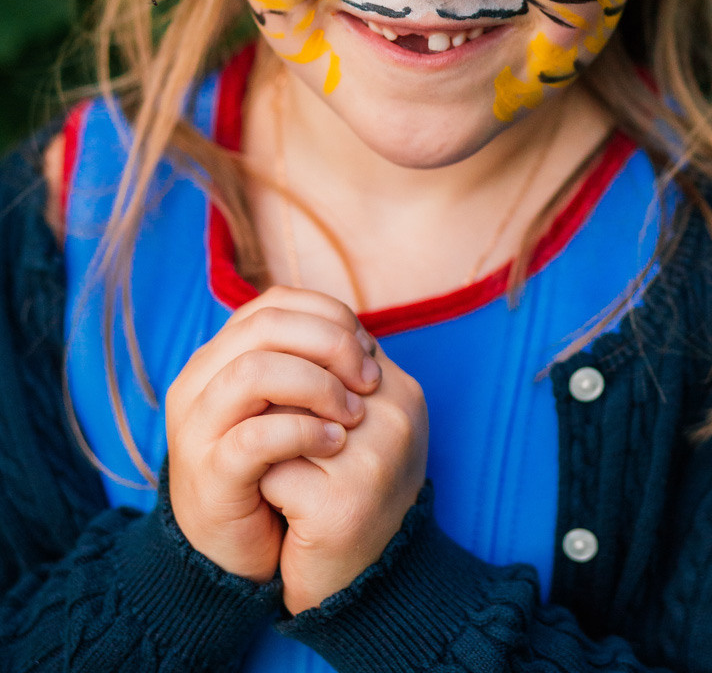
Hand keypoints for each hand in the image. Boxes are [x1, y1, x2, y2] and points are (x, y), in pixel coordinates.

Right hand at [165, 285, 381, 583]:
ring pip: (254, 371)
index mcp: (219, 356)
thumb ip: (306, 366)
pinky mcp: (209, 475)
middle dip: (330, 343)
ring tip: (354, 413)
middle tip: (369, 378)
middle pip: (266, 326)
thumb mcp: (286, 406)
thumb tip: (360, 337)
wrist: (234, 552)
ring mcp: (198, 428)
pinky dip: (303, 432)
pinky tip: (336, 443)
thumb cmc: (271, 469)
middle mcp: (199, 382)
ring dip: (317, 384)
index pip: (274, 304)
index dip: (328, 315)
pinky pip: (255, 436)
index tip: (367, 346)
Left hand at [258, 339, 427, 613]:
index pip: (326, 343)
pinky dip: (264, 488)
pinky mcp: (342, 504)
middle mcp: (396, 418)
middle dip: (275, 411)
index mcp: (402, 391)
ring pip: (279, 418)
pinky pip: (271, 468)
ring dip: (266, 446)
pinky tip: (283, 510)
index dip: (292, 376)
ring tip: (284, 476)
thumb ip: (332, 375)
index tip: (288, 413)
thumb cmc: (346, 495)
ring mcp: (373, 460)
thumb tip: (274, 321)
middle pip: (299, 376)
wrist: (360, 587)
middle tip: (282, 450)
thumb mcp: (352, 425)